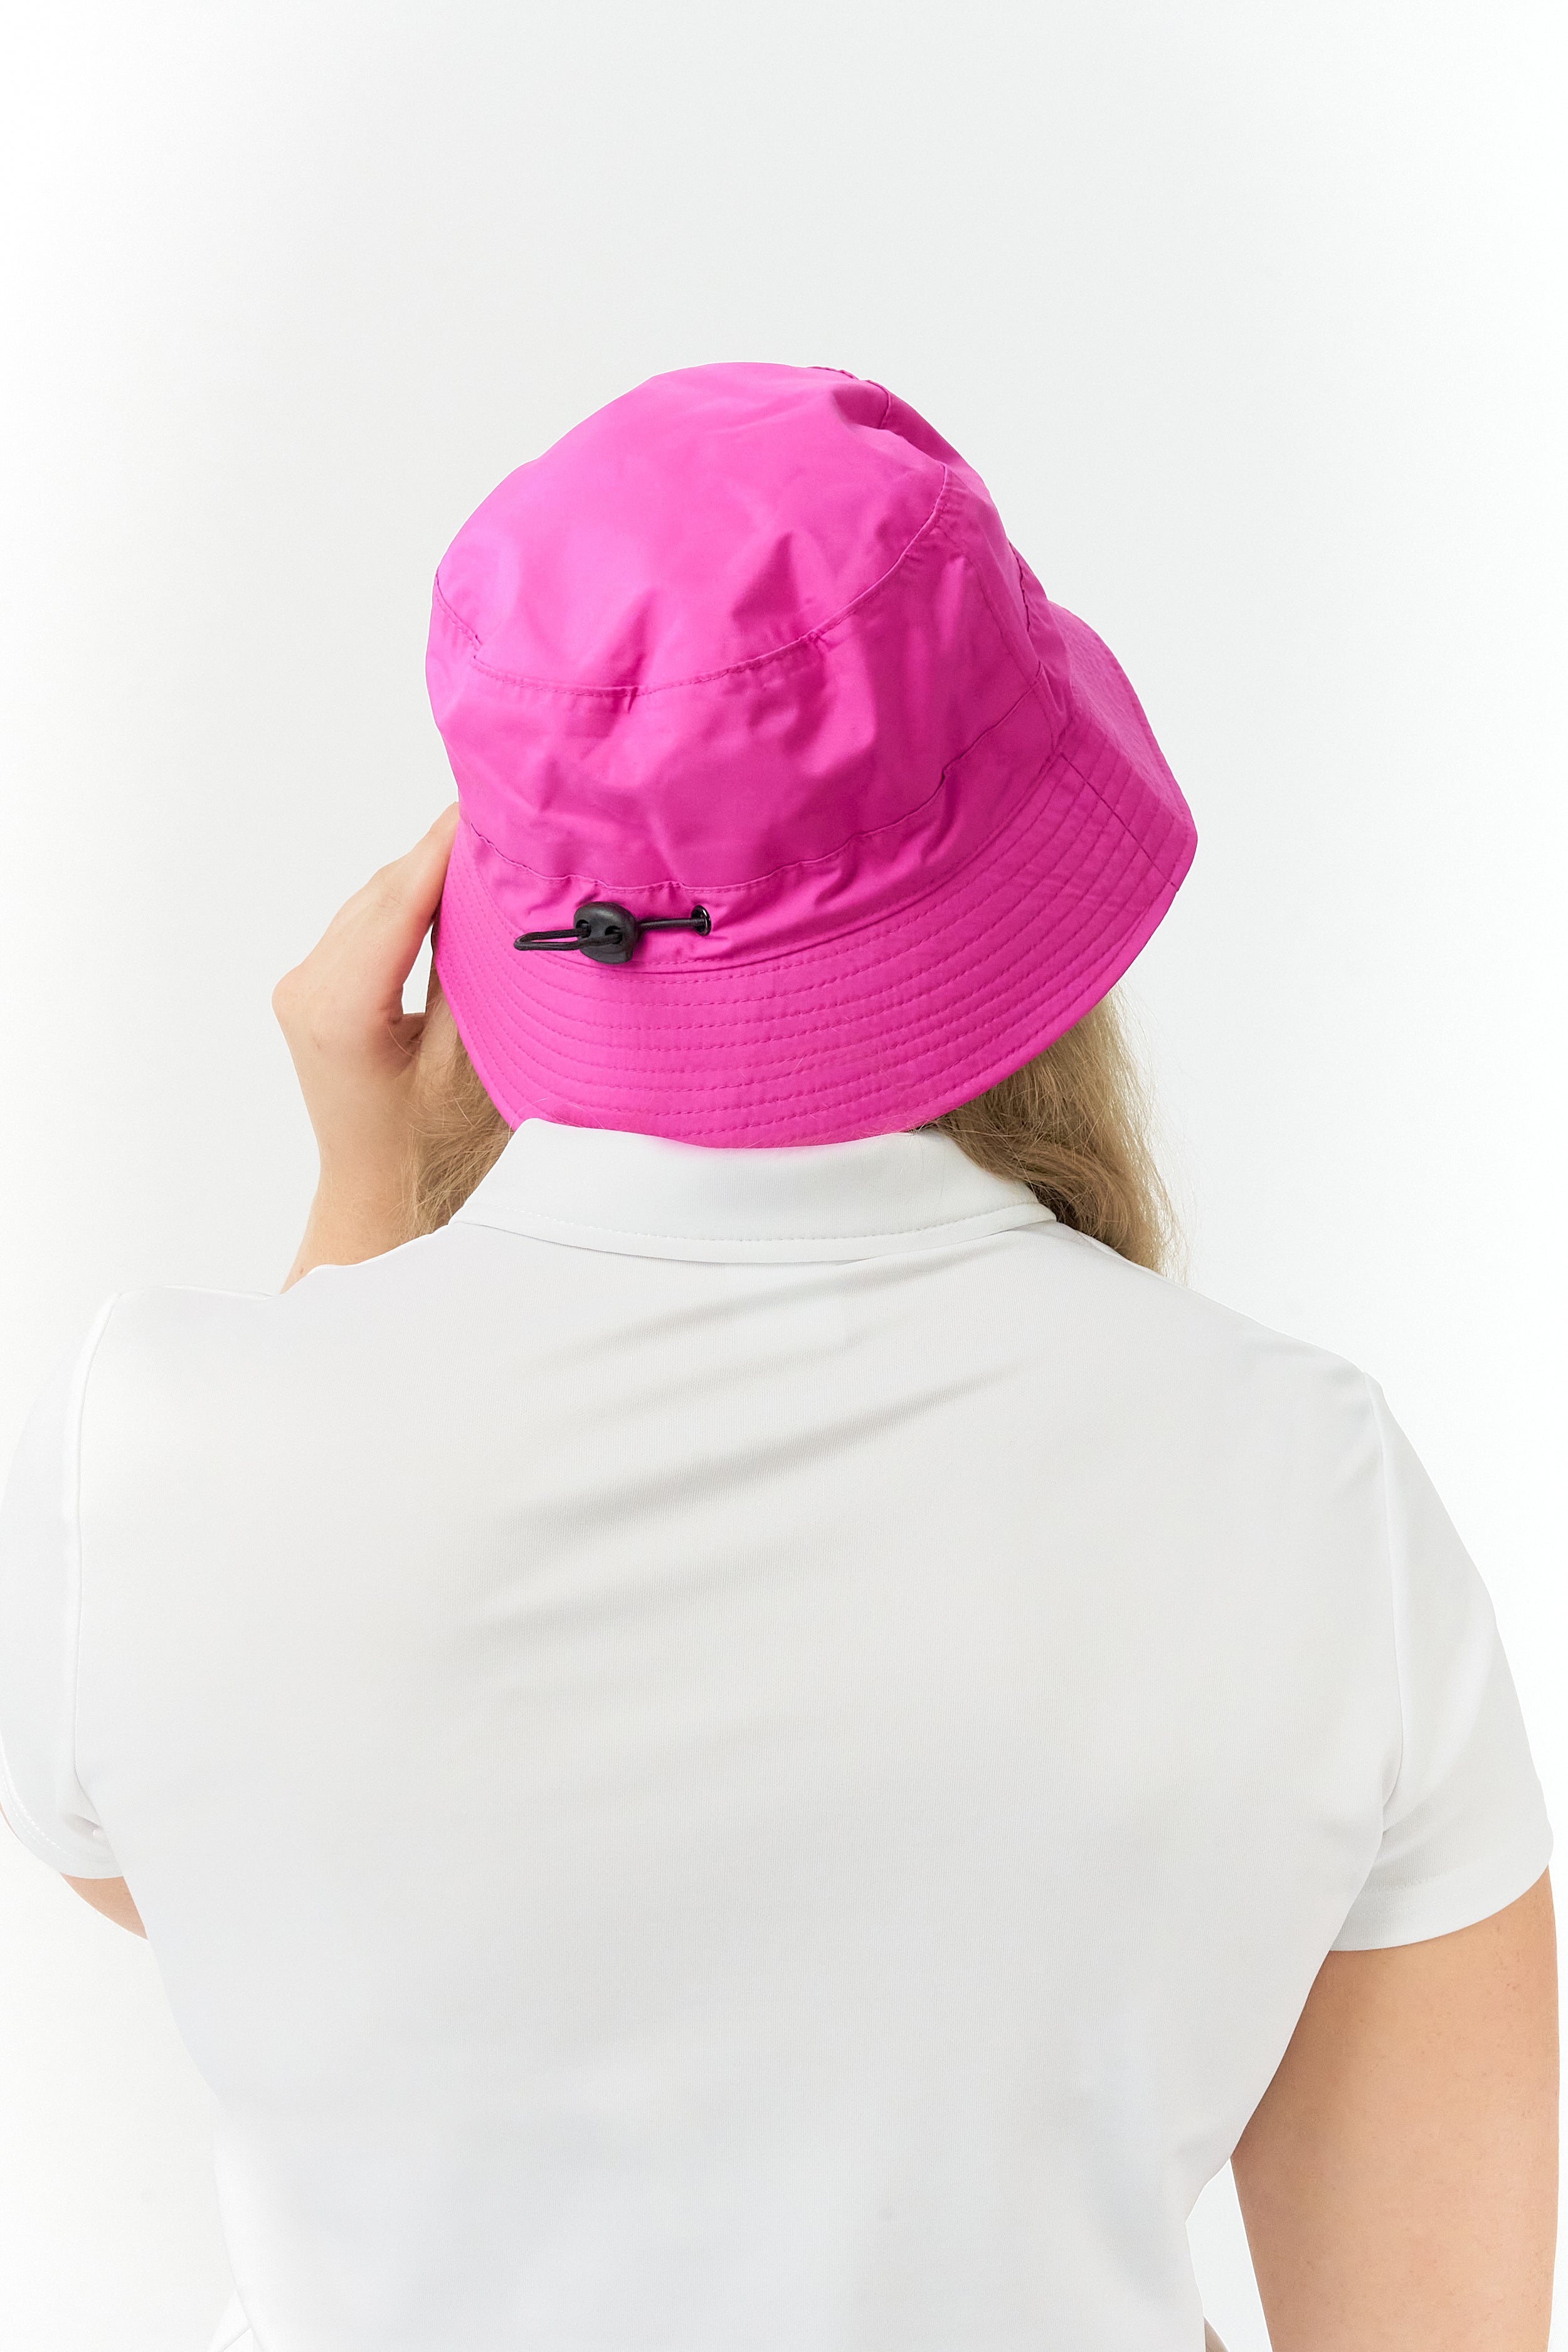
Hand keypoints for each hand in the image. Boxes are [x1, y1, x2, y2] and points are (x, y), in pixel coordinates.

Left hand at [272, 806, 460, 1287]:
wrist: (381, 1207)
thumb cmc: (434, 1157)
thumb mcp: (473, 1064)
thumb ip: (480, 972)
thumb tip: (508, 891)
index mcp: (339, 1007)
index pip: (404, 895)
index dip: (455, 840)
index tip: (506, 799)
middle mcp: (308, 985)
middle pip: (389, 887)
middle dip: (452, 848)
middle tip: (524, 814)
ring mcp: (304, 984)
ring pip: (380, 896)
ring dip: (436, 868)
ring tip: (504, 841)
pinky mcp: (316, 986)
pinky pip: (372, 919)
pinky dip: (418, 896)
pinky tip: (465, 884)